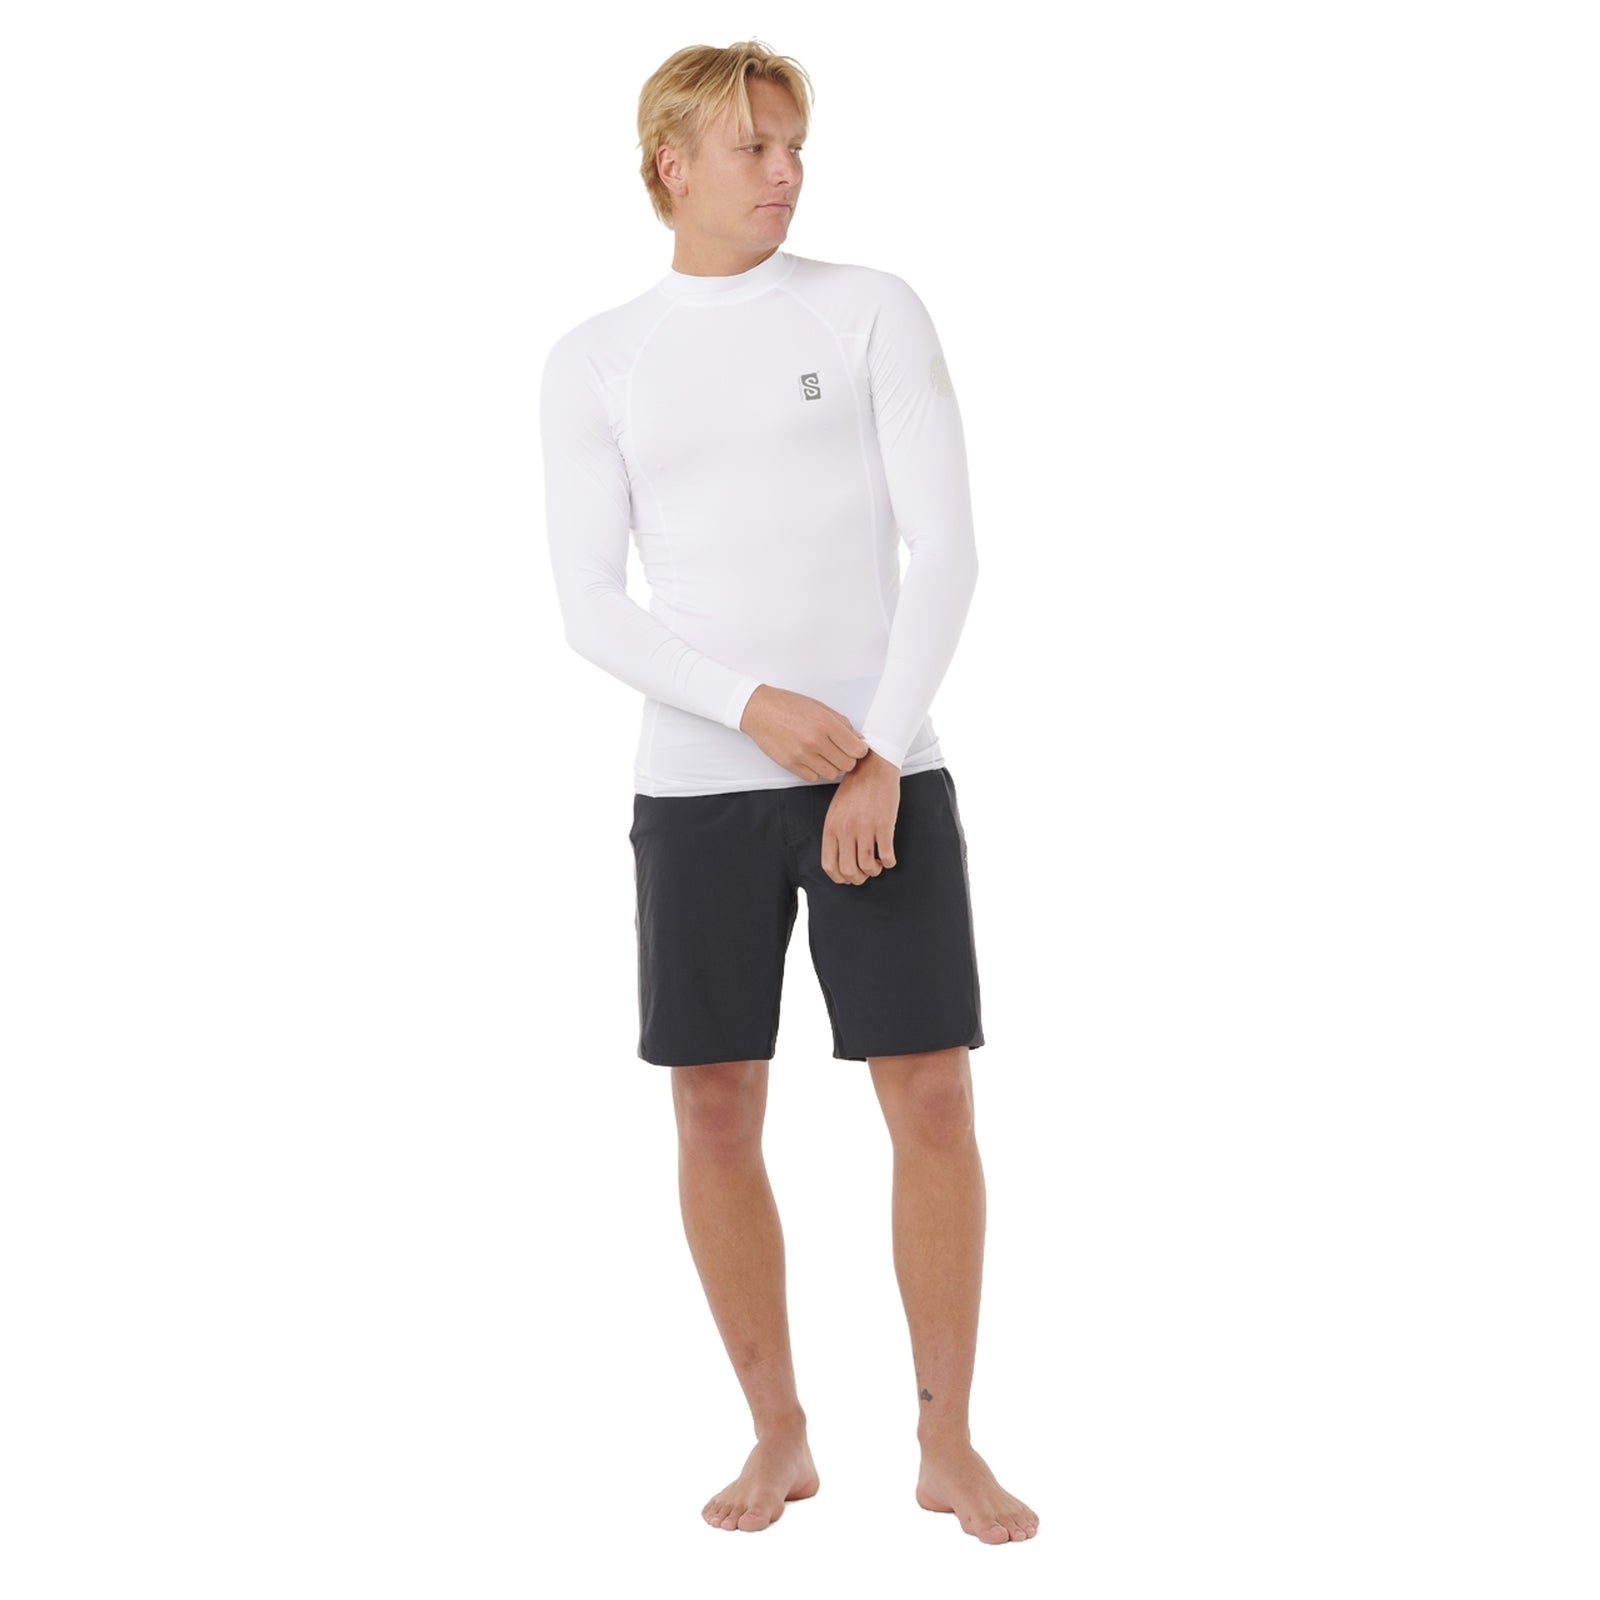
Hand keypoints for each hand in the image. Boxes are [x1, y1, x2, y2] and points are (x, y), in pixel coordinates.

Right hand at [740, 685, 869, 782]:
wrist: (759, 710)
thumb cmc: (787, 706)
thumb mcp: (819, 707)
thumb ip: (841, 723)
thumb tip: (857, 738)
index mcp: (825, 724)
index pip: (856, 749)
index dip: (860, 750)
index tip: (857, 748)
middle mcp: (815, 741)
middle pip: (847, 764)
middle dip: (847, 758)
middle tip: (840, 750)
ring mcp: (802, 755)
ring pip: (832, 773)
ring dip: (831, 765)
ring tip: (824, 754)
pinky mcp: (790, 764)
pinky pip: (813, 778)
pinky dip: (815, 770)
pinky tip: (810, 758)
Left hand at [821, 752, 900, 885]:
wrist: (873, 766)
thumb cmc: (854, 789)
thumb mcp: (835, 811)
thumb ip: (835, 833)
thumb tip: (840, 860)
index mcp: (831, 828)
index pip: (830, 866)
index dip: (840, 878)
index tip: (849, 877)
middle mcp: (846, 830)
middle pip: (849, 871)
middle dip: (859, 878)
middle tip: (867, 871)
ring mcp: (865, 828)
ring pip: (868, 867)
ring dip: (874, 871)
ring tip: (878, 863)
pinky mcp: (884, 825)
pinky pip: (887, 856)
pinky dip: (889, 862)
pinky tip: (889, 857)